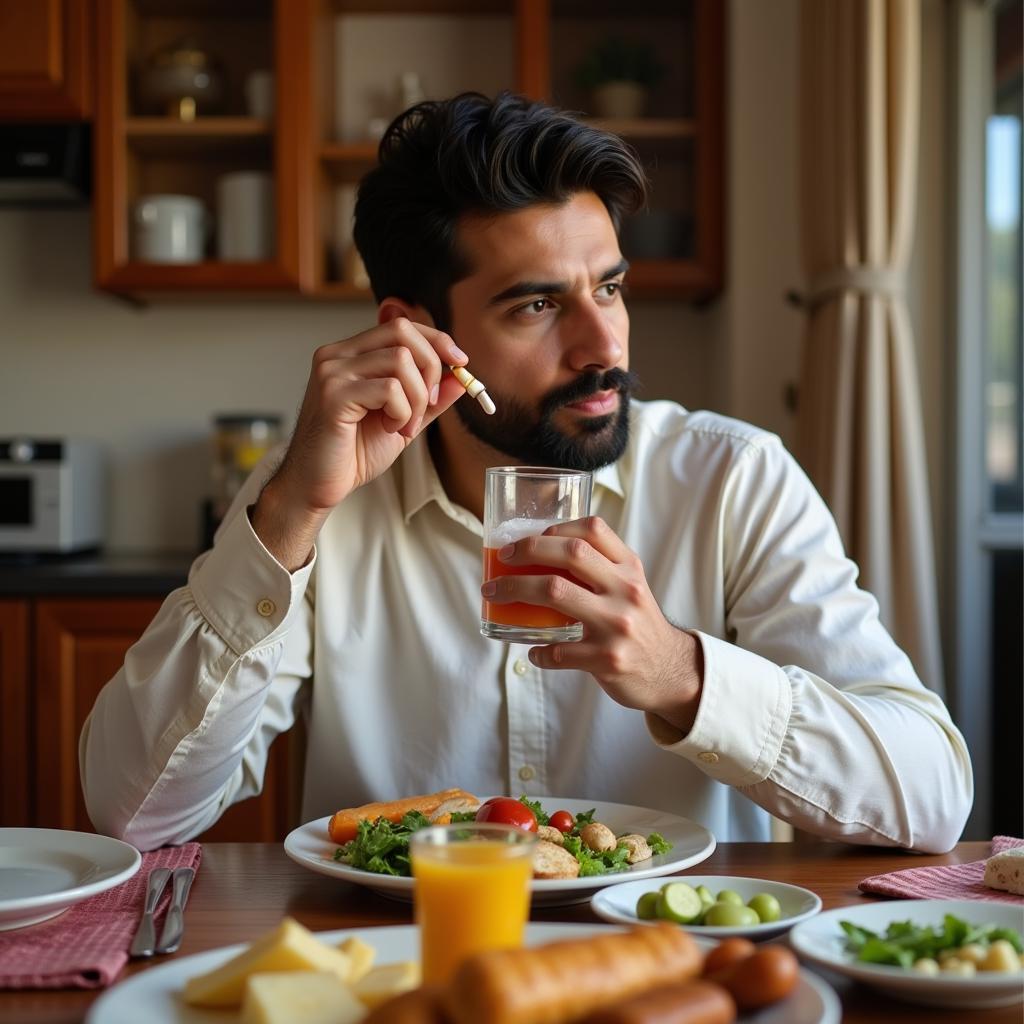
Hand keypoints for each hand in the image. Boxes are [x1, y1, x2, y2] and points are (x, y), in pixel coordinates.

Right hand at [253, 318, 467, 568]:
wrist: (319, 485)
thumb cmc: (352, 453)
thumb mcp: (404, 419)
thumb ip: (430, 398)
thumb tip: (460, 377)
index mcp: (352, 355)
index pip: (400, 325)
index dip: (436, 339)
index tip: (460, 362)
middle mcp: (338, 355)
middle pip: (402, 331)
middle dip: (431, 368)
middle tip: (429, 404)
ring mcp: (332, 372)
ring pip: (400, 361)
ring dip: (417, 399)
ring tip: (404, 425)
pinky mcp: (333, 394)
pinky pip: (389, 389)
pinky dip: (402, 412)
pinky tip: (390, 428)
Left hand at [481, 516, 703, 732]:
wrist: (671, 671)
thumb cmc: (639, 624)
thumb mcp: (631, 587)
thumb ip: (600, 568)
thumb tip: (542, 551)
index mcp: (629, 569)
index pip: (593, 530)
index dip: (556, 527)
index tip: (529, 537)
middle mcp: (626, 591)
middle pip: (570, 553)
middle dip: (527, 550)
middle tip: (503, 558)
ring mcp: (616, 625)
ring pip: (555, 593)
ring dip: (515, 591)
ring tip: (494, 595)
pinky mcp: (607, 659)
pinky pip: (558, 651)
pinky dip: (538, 650)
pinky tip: (533, 650)